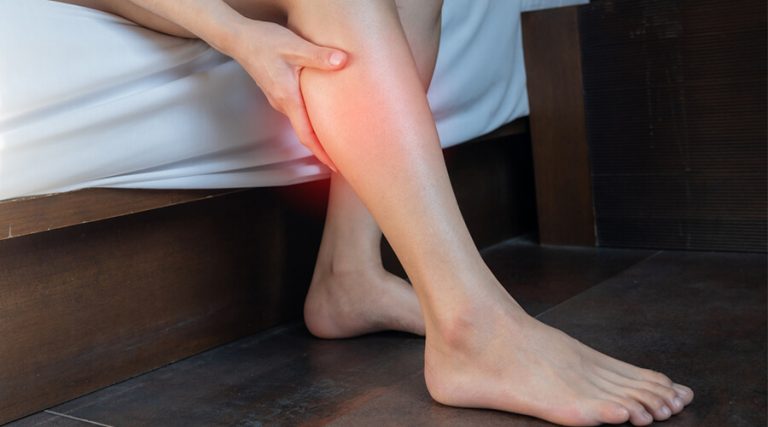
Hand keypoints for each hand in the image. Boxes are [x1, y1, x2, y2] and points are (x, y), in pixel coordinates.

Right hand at [229, 21, 346, 171]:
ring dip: (316, 131)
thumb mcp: (294, 46)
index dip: (321, 152)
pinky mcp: (277, 90)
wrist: (238, 38)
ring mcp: (278, 98)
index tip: (335, 165)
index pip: (306, 135)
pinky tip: (321, 112)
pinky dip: (310, 117)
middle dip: (322, 147)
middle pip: (304, 132)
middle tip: (342, 156)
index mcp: (288, 98)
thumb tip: (342, 61)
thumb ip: (318, 56)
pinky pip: (296, 110)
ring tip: (336, 136)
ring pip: (300, 121)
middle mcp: (281, 103)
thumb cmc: (263, 42)